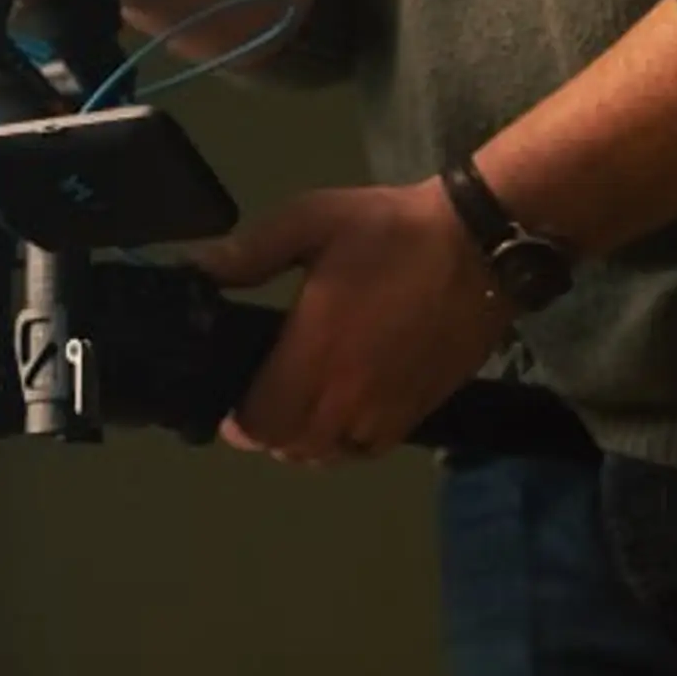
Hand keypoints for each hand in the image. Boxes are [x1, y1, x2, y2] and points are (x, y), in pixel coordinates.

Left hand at [186, 180, 515, 463]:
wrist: (479, 246)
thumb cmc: (390, 231)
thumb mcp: (311, 221)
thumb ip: (250, 253)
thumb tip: (197, 270)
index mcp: (315, 352)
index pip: (262, 422)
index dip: (239, 423)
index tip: (229, 406)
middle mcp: (348, 395)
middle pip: (292, 447)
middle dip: (267, 433)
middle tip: (258, 403)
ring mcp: (387, 409)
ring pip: (331, 454)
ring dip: (305, 442)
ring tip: (296, 410)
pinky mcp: (420, 410)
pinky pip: (370, 449)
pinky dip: (346, 444)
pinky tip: (340, 416)